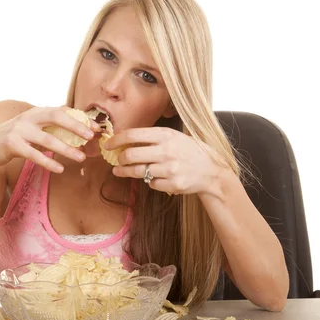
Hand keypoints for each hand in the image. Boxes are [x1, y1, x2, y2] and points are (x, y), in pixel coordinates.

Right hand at [0, 106, 101, 172]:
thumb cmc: (16, 138)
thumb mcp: (33, 128)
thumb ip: (52, 129)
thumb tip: (79, 134)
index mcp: (37, 112)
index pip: (63, 111)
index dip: (81, 118)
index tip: (97, 128)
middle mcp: (29, 117)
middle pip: (57, 117)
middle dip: (76, 126)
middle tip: (91, 137)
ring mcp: (19, 130)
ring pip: (47, 139)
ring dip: (66, 149)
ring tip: (81, 159)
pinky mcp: (12, 145)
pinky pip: (34, 155)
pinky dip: (48, 162)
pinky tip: (60, 169)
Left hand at [104, 127, 228, 194]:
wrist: (211, 170)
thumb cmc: (189, 151)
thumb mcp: (173, 137)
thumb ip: (152, 138)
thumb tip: (125, 140)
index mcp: (165, 135)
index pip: (133, 135)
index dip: (116, 140)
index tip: (108, 144)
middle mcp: (166, 151)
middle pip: (130, 155)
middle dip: (119, 159)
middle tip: (117, 160)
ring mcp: (170, 169)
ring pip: (137, 172)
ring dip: (125, 172)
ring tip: (120, 171)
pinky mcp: (172, 184)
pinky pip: (150, 184)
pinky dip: (149, 181)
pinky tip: (154, 177)